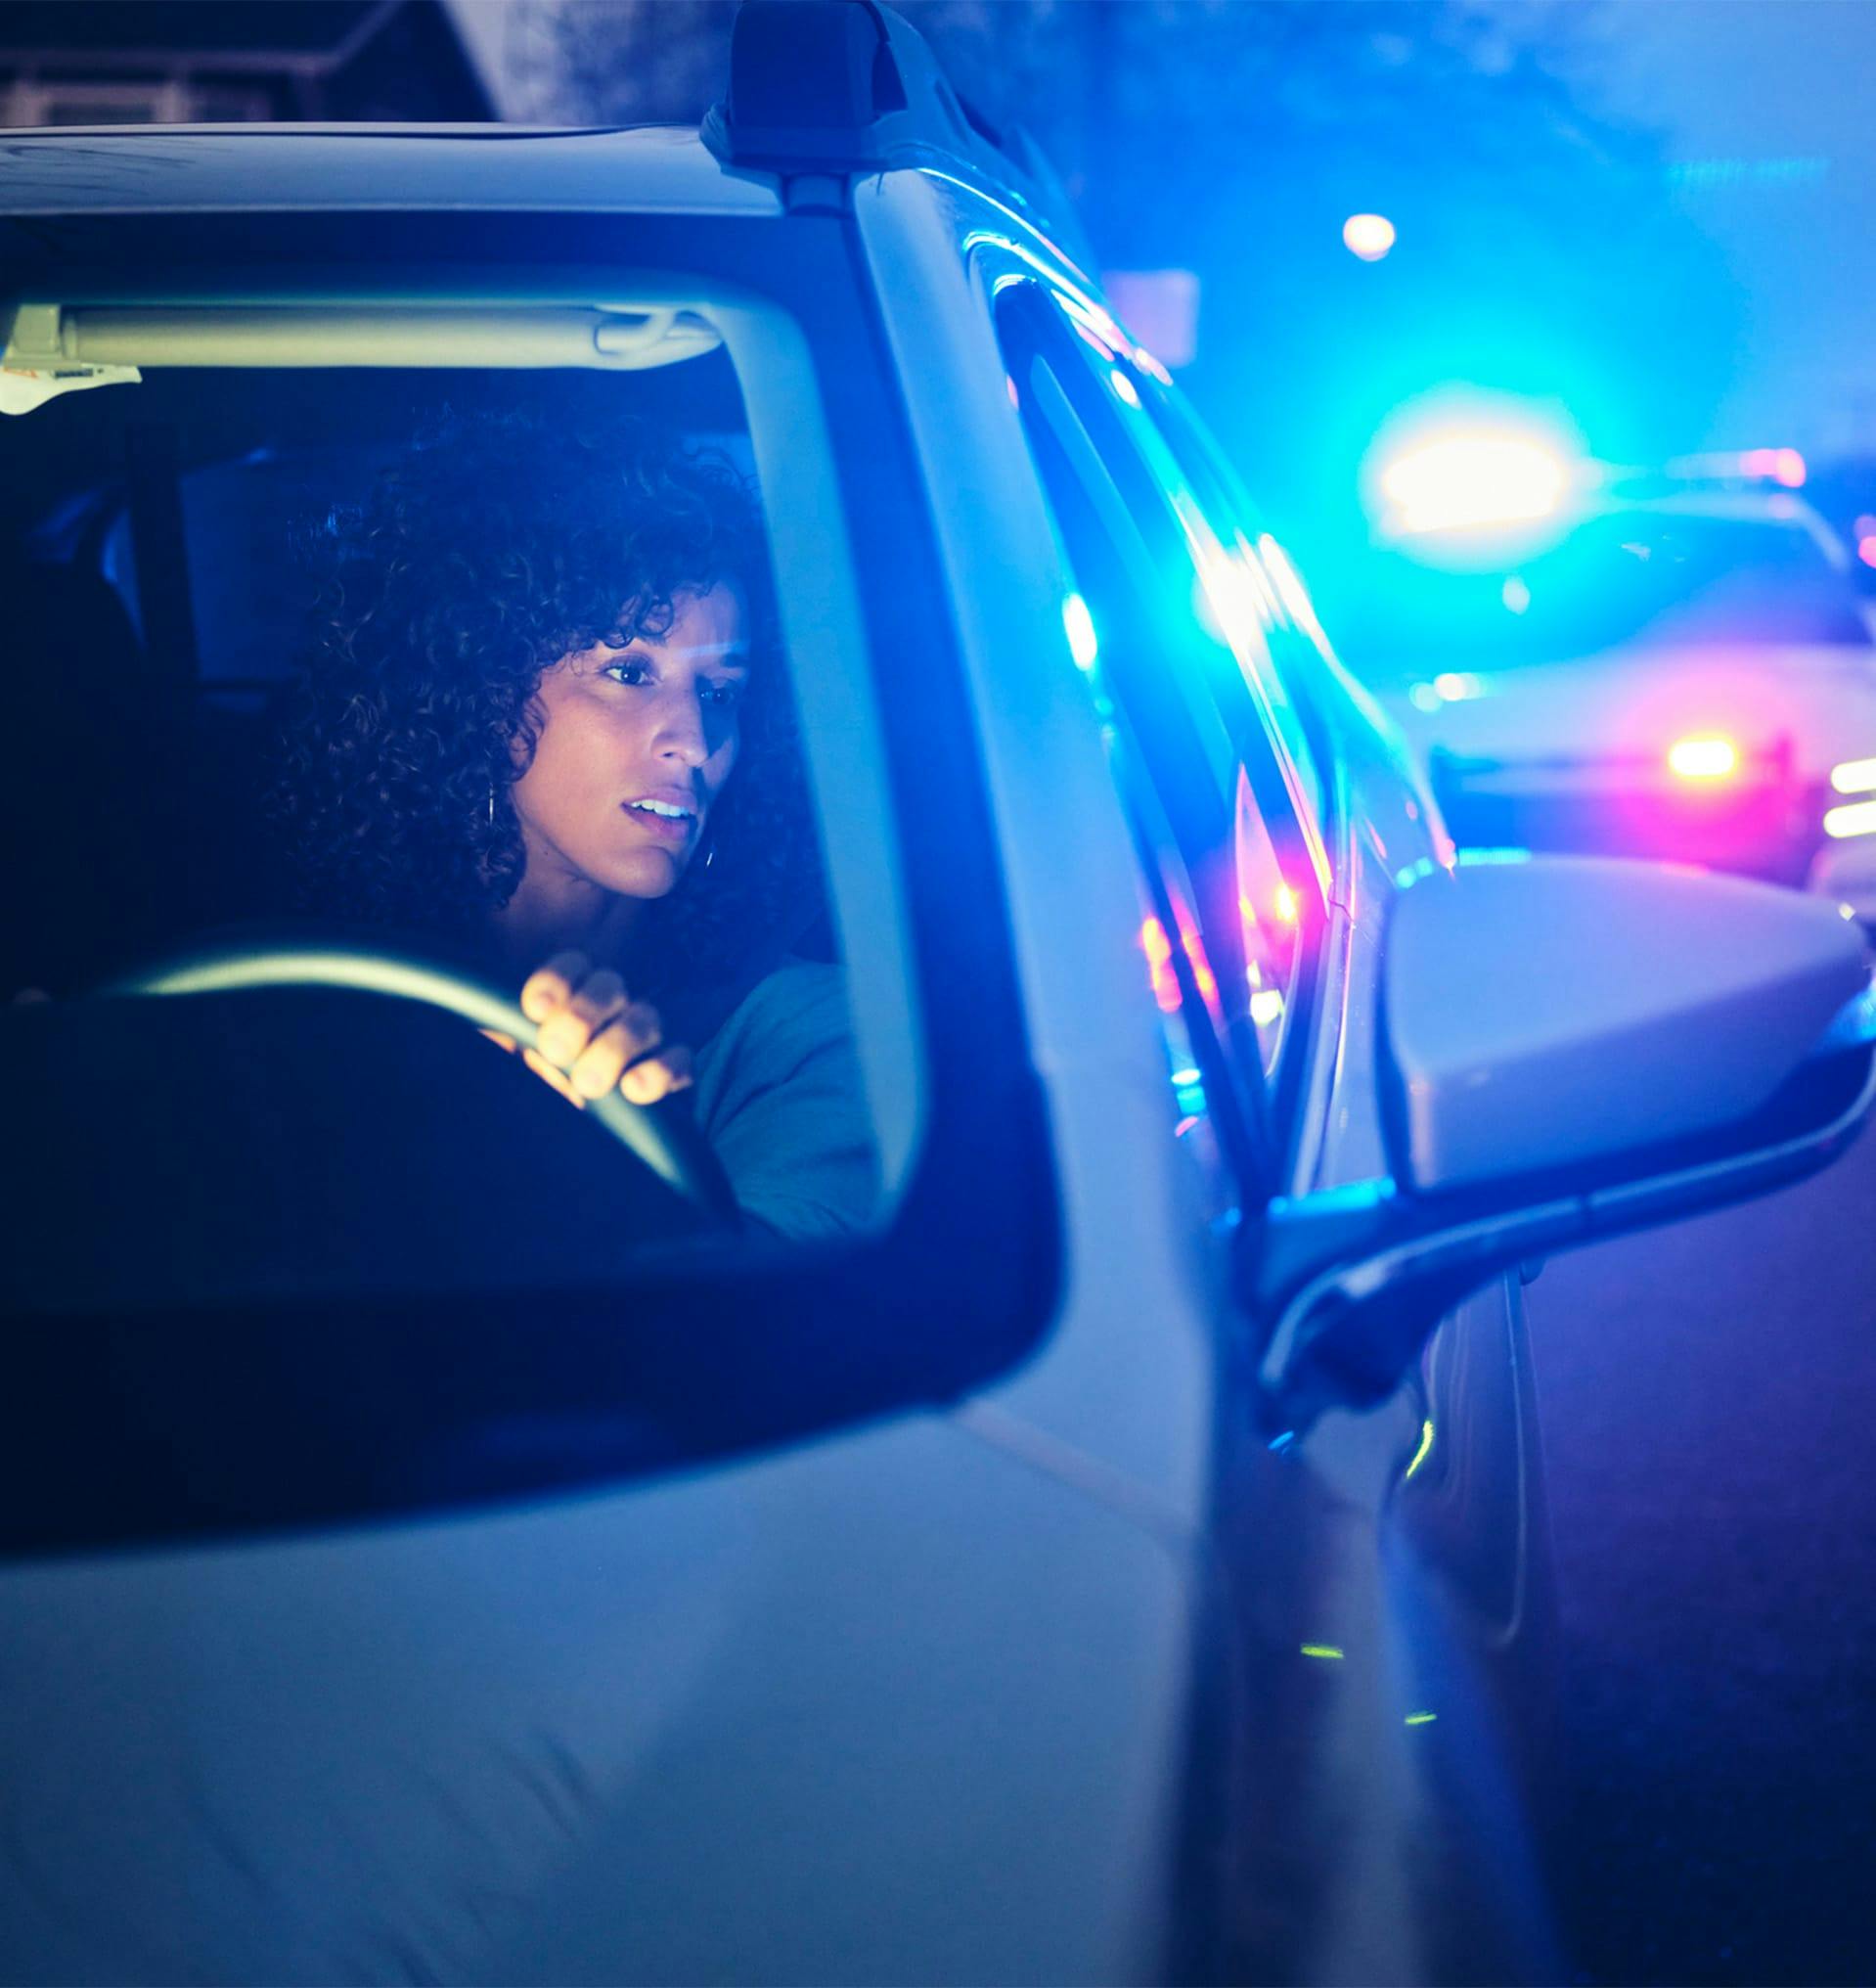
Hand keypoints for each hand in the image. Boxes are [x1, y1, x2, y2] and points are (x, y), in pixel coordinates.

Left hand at [508, 950, 691, 1108]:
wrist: (570, 1148)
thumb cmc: (538, 1096)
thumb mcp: (510, 1068)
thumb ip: (504, 1044)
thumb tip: (496, 1039)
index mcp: (572, 1000)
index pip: (572, 968)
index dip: (556, 981)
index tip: (534, 1010)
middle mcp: (613, 1011)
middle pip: (609, 986)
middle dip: (581, 1016)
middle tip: (555, 1052)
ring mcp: (648, 1040)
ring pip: (645, 1020)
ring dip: (615, 1047)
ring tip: (589, 1083)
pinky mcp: (676, 1075)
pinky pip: (680, 1061)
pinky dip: (660, 1071)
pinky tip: (634, 1089)